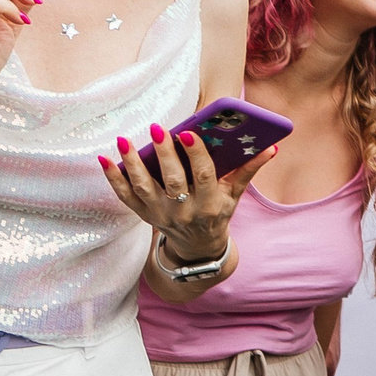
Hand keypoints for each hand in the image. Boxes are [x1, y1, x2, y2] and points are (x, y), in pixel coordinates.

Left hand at [100, 123, 278, 265]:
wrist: (198, 246)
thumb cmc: (218, 212)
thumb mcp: (235, 195)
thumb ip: (249, 170)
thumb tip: (271, 147)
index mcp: (210, 205)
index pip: (204, 177)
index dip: (197, 155)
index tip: (189, 132)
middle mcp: (184, 212)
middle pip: (173, 180)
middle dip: (164, 153)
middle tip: (157, 128)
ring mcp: (161, 215)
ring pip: (144, 187)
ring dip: (132, 164)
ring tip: (125, 141)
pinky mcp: (143, 215)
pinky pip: (125, 196)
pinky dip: (113, 179)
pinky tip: (105, 160)